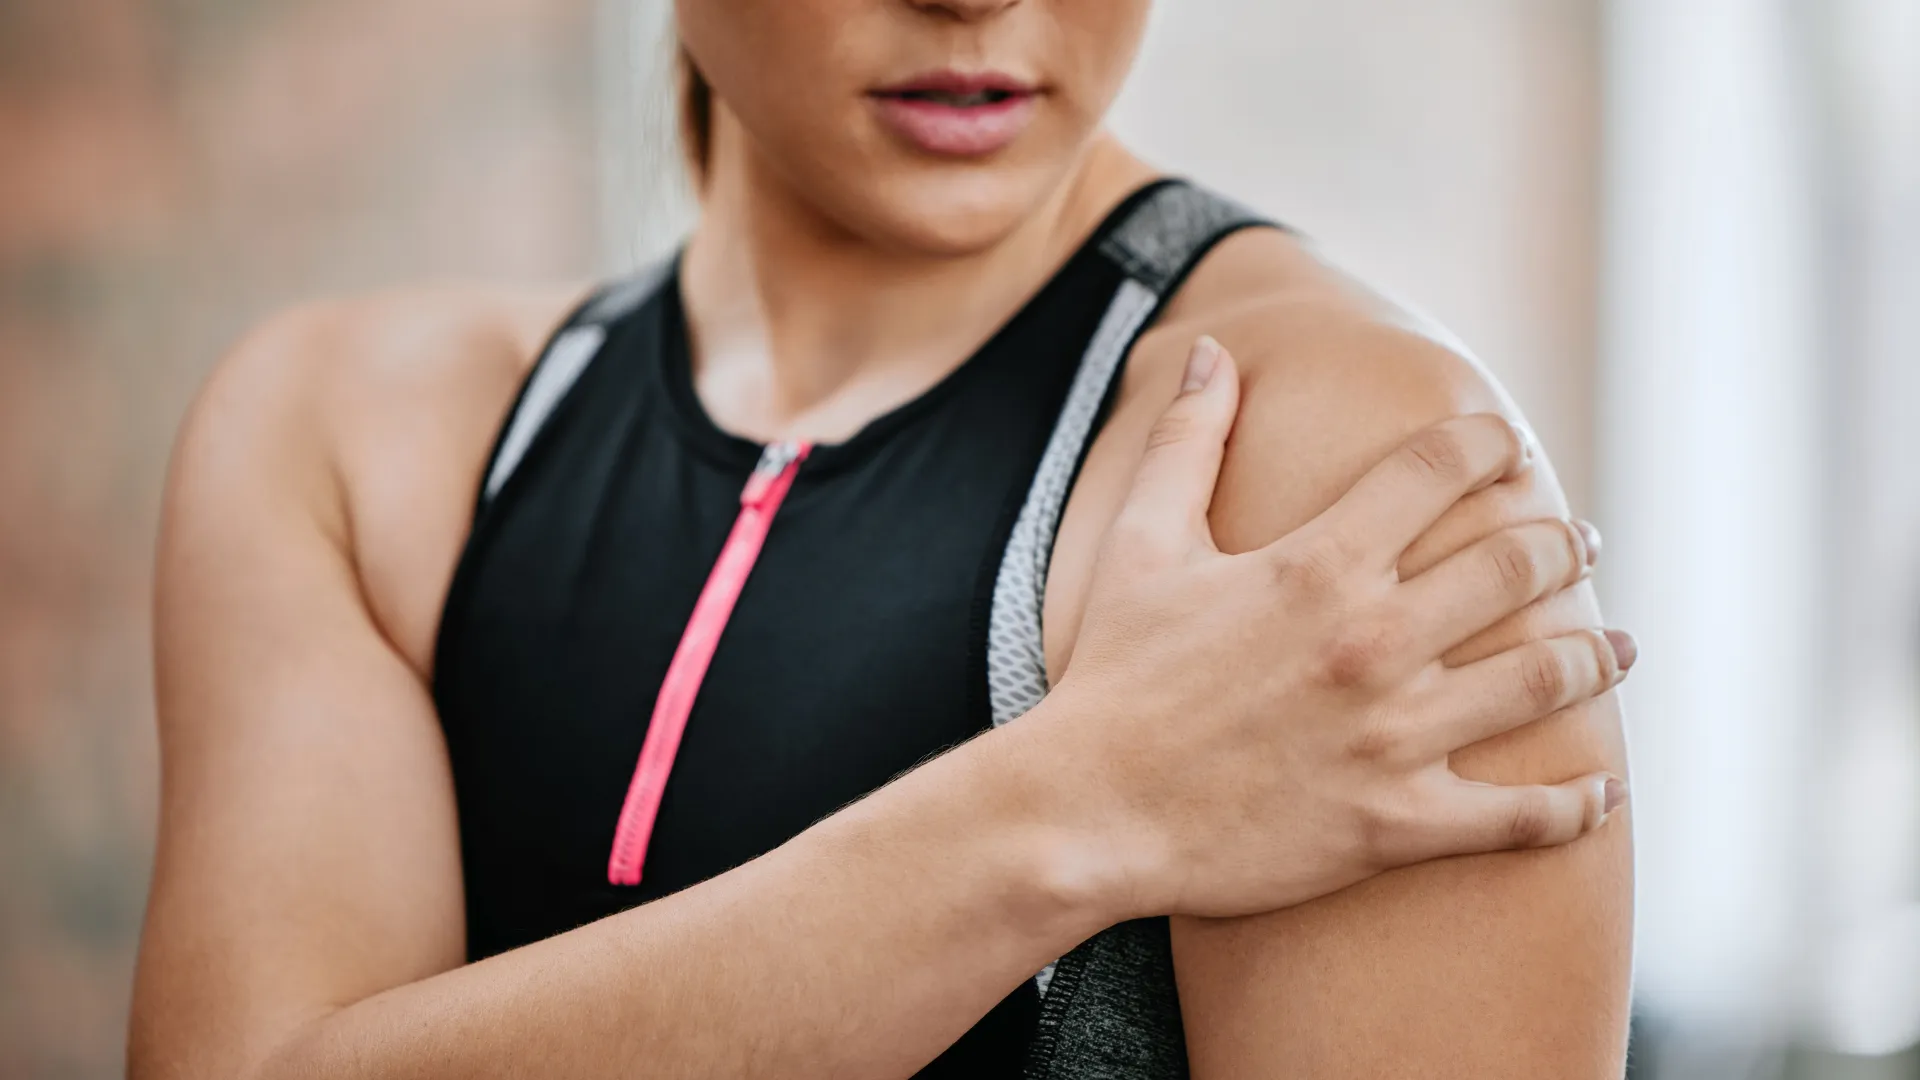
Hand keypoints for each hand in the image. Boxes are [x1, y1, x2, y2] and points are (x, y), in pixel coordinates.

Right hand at [1050, 336, 1630, 920]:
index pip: (1442, 469)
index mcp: (1319, 562)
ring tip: (1620, 644)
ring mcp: (1393, 735)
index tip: (1511, 446)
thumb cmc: (1113, 676)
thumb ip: (1187, 438)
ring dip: (1596, 655)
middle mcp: (1373, 639)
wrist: (1087, 812)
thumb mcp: (1141, 542)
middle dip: (1564, 542)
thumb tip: (1217, 351)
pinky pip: (1519, 818)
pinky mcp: (1396, 823)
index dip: (1491, 444)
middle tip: (1582, 541)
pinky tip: (1604, 789)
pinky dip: (1575, 805)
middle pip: (1516, 565)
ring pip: (1543, 681)